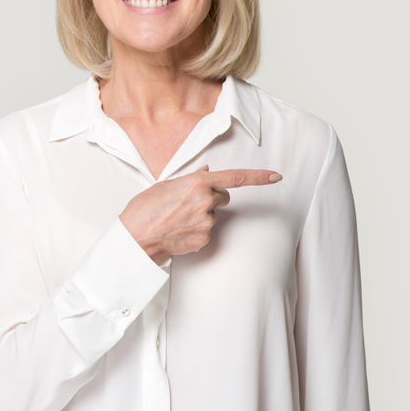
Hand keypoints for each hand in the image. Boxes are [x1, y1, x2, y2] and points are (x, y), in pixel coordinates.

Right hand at [119, 166, 281, 262]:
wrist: (134, 238)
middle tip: (186, 204)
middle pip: (223, 197)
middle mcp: (205, 201)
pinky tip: (179, 231)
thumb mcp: (165, 185)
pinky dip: (196, 230)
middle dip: (211, 198)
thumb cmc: (144, 210)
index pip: (236, 178)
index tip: (276, 176)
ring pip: (213, 215)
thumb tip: (207, 172)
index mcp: (197, 183)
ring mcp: (206, 221)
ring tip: (177, 218)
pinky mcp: (204, 238)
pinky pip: (207, 231)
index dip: (259, 177)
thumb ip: (191, 178)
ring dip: (201, 215)